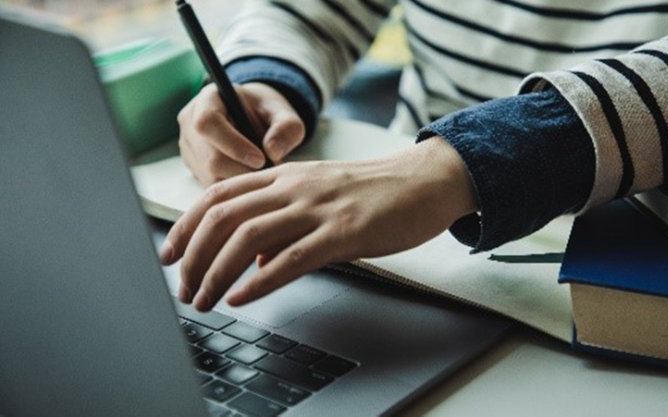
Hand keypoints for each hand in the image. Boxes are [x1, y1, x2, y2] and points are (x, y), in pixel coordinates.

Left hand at [159, 136, 477, 310]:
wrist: (424, 181)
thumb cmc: (374, 192)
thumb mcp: (319, 198)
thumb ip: (283, 223)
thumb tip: (255, 260)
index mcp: (285, 175)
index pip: (218, 194)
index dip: (186, 225)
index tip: (170, 253)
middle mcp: (294, 187)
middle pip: (224, 216)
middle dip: (192, 256)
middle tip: (181, 287)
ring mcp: (318, 208)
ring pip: (249, 237)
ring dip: (216, 272)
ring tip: (202, 299)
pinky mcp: (344, 232)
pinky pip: (292, 258)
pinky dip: (261, 281)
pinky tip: (242, 296)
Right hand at [177, 82, 305, 184]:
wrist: (254, 117)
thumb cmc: (267, 112)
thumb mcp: (284, 114)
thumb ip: (286, 127)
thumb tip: (273, 151)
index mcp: (209, 98)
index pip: (208, 123)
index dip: (234, 145)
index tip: (261, 159)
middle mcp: (191, 121)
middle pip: (210, 158)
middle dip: (243, 170)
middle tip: (268, 171)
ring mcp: (189, 146)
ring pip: (210, 176)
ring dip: (240, 181)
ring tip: (261, 172)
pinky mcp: (193, 165)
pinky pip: (211, 185)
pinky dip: (234, 187)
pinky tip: (250, 177)